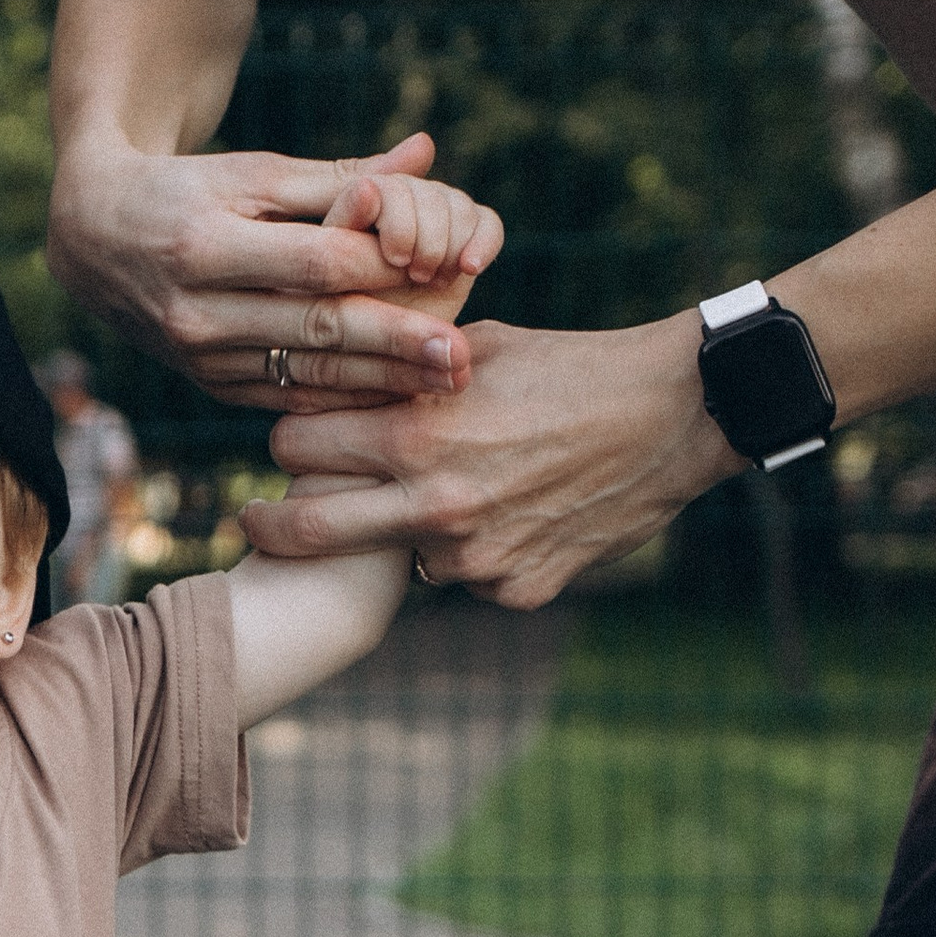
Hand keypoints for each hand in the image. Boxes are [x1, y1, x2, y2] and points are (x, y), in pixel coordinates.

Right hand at [47, 127, 499, 410]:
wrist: (93, 241)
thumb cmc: (187, 191)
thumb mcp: (252, 172)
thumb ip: (340, 176)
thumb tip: (427, 155)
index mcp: (205, 246)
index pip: (313, 263)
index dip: (382, 268)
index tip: (446, 269)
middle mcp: (196, 310)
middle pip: (314, 329)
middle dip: (393, 342)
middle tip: (458, 353)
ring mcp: (200, 356)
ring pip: (304, 374)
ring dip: (379, 381)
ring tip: (444, 381)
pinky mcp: (209, 385)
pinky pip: (285, 398)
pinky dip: (343, 399)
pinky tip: (395, 397)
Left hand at [248, 309, 740, 609]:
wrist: (676, 416)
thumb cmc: (570, 366)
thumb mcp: (474, 348)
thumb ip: (396, 371)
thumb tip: (325, 379)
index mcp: (415, 436)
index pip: (294, 450)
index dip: (289, 444)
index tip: (290, 447)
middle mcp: (435, 506)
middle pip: (306, 529)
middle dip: (276, 522)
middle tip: (259, 520)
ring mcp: (476, 558)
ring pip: (398, 555)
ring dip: (405, 532)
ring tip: (457, 488)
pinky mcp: (516, 589)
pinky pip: (467, 576)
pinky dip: (473, 552)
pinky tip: (512, 512)